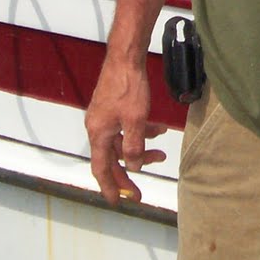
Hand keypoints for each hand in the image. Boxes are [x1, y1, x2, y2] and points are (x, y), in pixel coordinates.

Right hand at [85, 56, 165, 205]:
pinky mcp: (113, 108)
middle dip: (128, 173)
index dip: (109, 187)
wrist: (125, 57)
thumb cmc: (128, 87)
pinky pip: (125, 127)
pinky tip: (158, 130)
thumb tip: (134, 167)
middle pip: (112, 158)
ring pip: (122, 142)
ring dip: (140, 149)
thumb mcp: (135, 120)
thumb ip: (134, 146)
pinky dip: (140, 132)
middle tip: (140, 190)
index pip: (101, 169)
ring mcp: (104, 117)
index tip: (117, 202)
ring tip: (161, 154)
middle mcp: (97, 127)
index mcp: (98, 133)